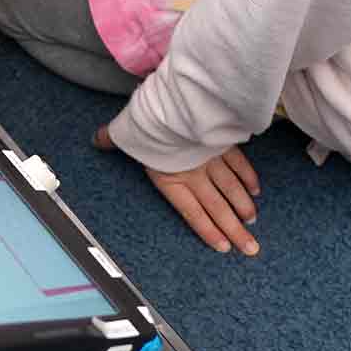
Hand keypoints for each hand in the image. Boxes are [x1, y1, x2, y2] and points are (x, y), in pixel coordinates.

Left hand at [95, 123, 261, 255]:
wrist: (173, 102)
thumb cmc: (149, 122)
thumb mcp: (127, 133)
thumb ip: (113, 140)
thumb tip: (96, 140)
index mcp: (171, 178)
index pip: (192, 212)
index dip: (208, 230)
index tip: (223, 247)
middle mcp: (194, 173)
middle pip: (218, 207)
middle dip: (235, 229)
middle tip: (250, 248)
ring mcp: (210, 159)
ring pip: (231, 188)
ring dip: (243, 207)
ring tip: (252, 223)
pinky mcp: (222, 143)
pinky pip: (238, 163)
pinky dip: (248, 177)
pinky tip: (255, 191)